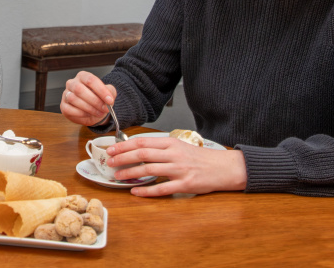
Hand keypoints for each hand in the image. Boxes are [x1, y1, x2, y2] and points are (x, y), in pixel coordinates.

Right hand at [60, 71, 114, 126]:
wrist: (93, 109)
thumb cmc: (98, 98)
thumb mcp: (108, 93)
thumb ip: (110, 93)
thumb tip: (108, 99)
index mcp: (83, 76)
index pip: (90, 80)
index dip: (101, 90)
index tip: (109, 100)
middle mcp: (72, 83)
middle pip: (79, 89)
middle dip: (94, 101)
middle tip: (105, 108)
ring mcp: (66, 94)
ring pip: (73, 99)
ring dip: (89, 108)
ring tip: (98, 112)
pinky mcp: (63, 106)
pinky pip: (69, 109)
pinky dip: (80, 114)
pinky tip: (88, 114)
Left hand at [106, 136, 247, 195]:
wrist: (223, 168)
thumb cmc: (199, 157)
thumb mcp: (180, 146)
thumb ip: (161, 148)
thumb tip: (137, 150)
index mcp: (171, 143)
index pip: (143, 142)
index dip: (124, 146)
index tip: (111, 149)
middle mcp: (174, 155)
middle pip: (143, 154)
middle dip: (123, 158)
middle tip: (110, 162)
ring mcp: (179, 170)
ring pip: (149, 170)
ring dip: (130, 173)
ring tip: (118, 176)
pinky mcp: (185, 185)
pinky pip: (162, 189)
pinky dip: (146, 191)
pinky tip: (135, 192)